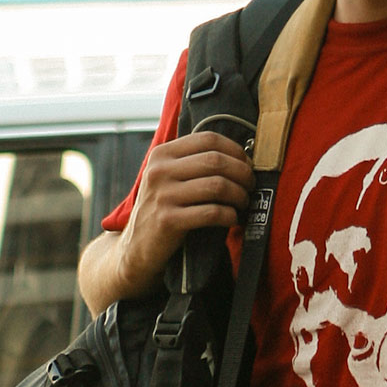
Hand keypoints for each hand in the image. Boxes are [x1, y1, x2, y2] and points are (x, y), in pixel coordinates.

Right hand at [113, 128, 256, 294]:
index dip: (235, 150)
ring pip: (217, 185)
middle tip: (250, 186)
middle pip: (216, 161)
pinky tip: (233, 219)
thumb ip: (192, 162)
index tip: (246, 164)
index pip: (208, 139)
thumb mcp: (167, 178)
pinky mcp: (168, 221)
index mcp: (162, 154)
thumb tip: (240, 155)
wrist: (136, 247)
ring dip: (239, 195)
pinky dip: (230, 216)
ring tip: (243, 203)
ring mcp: (162, 196)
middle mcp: (159, 171)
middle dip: (242, 173)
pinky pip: (212, 212)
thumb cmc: (163, 210)